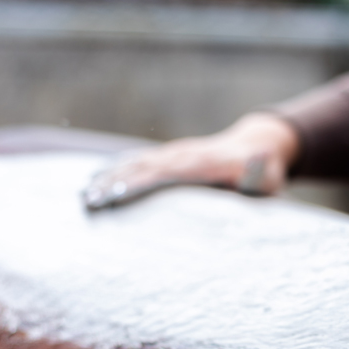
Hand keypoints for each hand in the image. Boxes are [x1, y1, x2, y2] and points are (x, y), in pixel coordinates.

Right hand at [83, 113, 299, 209]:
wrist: (259, 145)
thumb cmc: (264, 172)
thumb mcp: (266, 177)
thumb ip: (259, 174)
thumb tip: (261, 162)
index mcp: (200, 164)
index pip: (160, 174)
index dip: (136, 183)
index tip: (112, 194)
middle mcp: (181, 155)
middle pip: (140, 168)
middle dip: (112, 184)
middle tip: (86, 202)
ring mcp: (174, 154)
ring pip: (135, 163)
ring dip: (107, 177)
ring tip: (82, 196)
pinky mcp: (171, 157)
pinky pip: (139, 161)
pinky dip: (115, 168)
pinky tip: (93, 178)